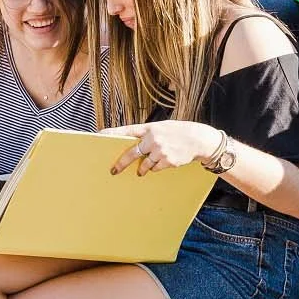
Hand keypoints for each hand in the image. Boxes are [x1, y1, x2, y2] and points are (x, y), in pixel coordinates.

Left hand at [104, 121, 223, 176]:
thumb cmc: (179, 132)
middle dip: (122, 163)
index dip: (112, 133)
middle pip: (132, 153)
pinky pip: (156, 168)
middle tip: (114, 170)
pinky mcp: (167, 161)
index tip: (99, 135)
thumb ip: (148, 135)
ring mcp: (160, 151)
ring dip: (143, 168)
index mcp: (150, 128)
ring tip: (143, 170)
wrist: (199, 139)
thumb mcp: (162, 128)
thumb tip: (133, 146)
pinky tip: (165, 161)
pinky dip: (156, 167)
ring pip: (145, 164)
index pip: (127, 130)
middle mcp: (153, 139)